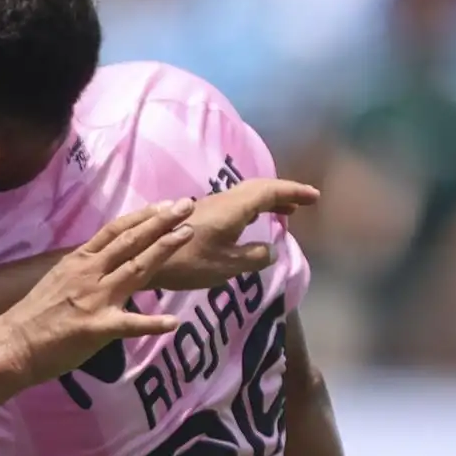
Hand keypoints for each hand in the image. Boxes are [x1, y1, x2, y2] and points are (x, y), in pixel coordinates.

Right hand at [1, 199, 193, 380]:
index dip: (142, 216)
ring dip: (164, 250)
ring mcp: (95, 299)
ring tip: (187, 235)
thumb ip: (84, 270)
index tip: (164, 205)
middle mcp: (89, 273)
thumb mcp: (58, 280)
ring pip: (136, 269)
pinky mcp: (97, 327)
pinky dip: (153, 323)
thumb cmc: (33, 315)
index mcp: (79, 261)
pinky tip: (174, 322)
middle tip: (186, 206)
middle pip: (131, 242)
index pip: (115, 231)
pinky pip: (131, 324)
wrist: (12, 344)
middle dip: (161, 222)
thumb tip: (104, 262)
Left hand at [150, 179, 319, 291]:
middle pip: (257, 188)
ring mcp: (207, 206)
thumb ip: (254, 257)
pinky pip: (233, 205)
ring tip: (284, 212)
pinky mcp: (195, 216)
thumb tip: (271, 249)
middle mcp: (221, 201)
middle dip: (283, 193)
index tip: (314, 196)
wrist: (141, 258)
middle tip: (303, 203)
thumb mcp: (227, 266)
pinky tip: (250, 223)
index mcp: (233, 208)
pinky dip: (251, 209)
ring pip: (244, 196)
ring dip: (267, 201)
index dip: (293, 191)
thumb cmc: (186, 263)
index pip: (269, 191)